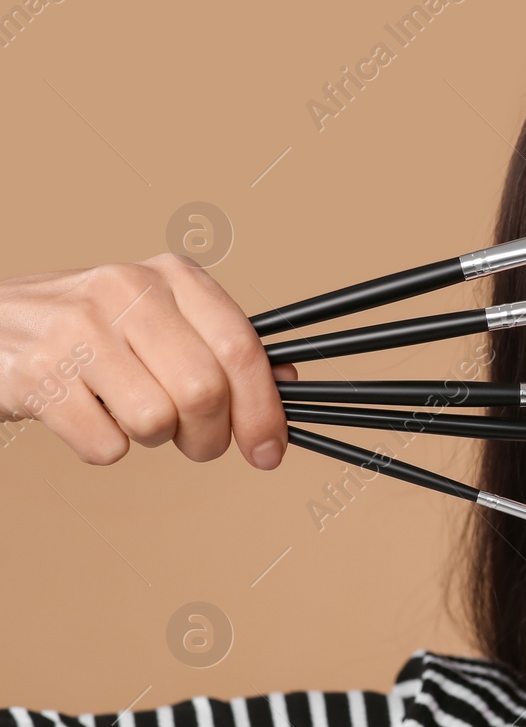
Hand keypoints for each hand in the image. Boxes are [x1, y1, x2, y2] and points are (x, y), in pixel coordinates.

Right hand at [0, 252, 298, 468]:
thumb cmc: (91, 328)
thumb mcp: (160, 318)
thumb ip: (222, 347)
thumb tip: (289, 384)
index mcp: (170, 275)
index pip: (242, 349)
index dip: (264, 411)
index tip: (269, 451)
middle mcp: (124, 289)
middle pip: (205, 392)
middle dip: (210, 437)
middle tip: (196, 444)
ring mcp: (75, 328)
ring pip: (156, 421)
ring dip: (153, 439)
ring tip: (128, 412)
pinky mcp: (35, 373)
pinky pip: (105, 446)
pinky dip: (104, 447)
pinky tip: (87, 415)